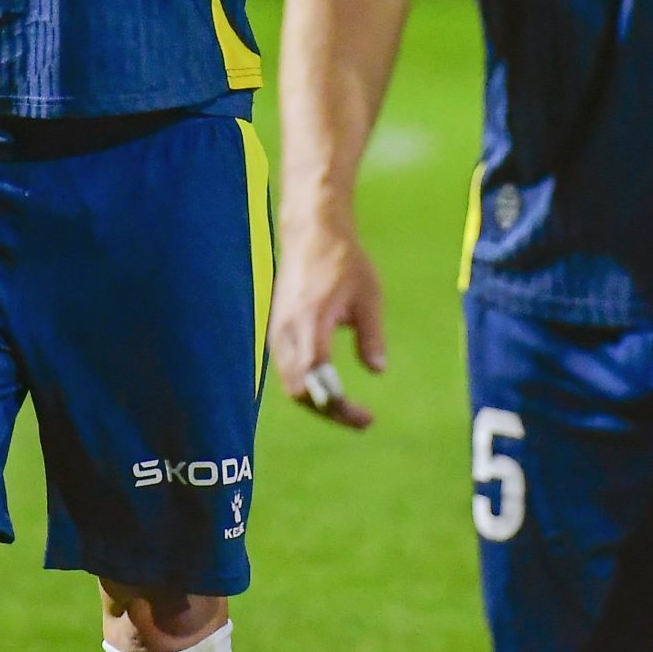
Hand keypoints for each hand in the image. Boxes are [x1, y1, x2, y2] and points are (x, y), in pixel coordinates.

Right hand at [269, 216, 387, 428]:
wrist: (311, 232)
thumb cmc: (344, 260)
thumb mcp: (368, 296)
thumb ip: (371, 335)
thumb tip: (377, 370)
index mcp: (311, 321)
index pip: (318, 379)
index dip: (339, 406)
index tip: (366, 418)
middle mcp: (287, 330)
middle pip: (300, 391)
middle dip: (329, 412)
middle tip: (361, 419)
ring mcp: (277, 330)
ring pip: (291, 384)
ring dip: (317, 402)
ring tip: (348, 409)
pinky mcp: (276, 329)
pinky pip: (286, 370)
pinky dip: (307, 386)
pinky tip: (330, 388)